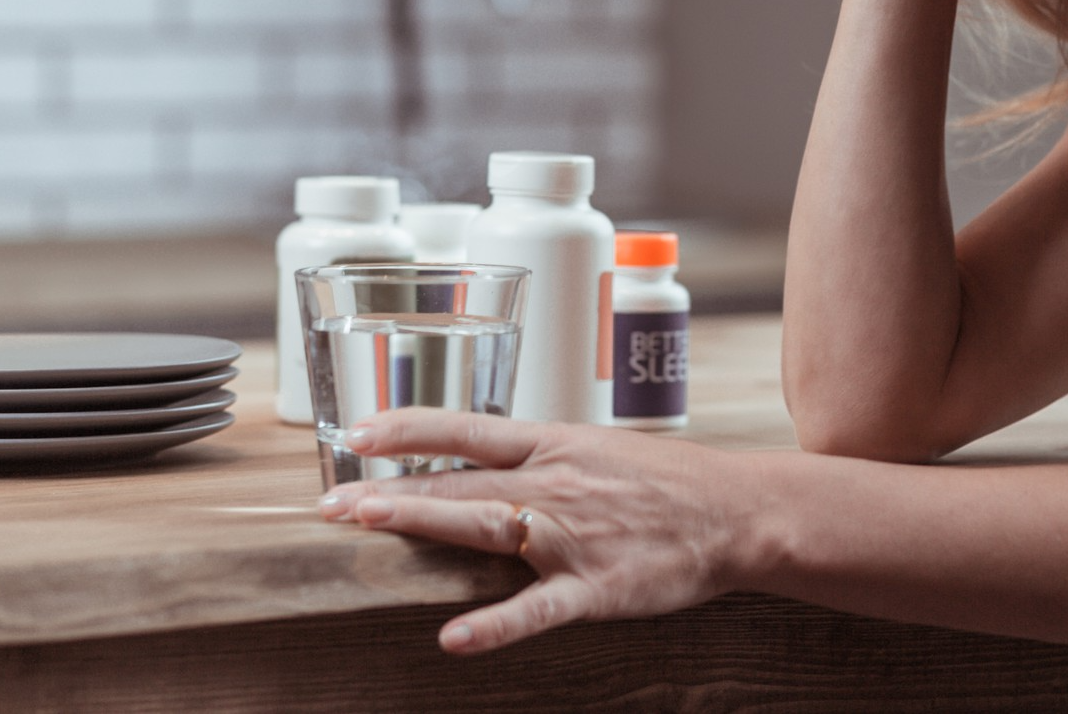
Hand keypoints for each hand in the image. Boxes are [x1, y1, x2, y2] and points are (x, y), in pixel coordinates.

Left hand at [316, 410, 750, 654]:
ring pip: (486, 525)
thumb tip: (479, 462)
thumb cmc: (667, 483)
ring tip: (367, 523)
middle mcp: (556, 483)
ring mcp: (574, 535)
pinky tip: (455, 639)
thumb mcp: (597, 450)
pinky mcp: (597, 587)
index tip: (356, 431)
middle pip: (462, 479)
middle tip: (330, 499)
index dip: (409, 429)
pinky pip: (538, 608)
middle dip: (392, 488)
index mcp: (555, 445)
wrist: (737, 512)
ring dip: (424, 521)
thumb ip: (538, 460)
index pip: (468, 429)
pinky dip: (496, 624)